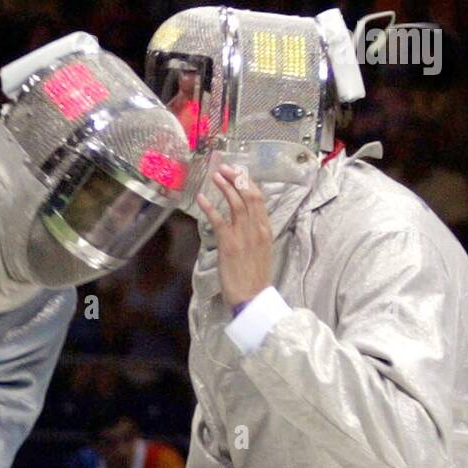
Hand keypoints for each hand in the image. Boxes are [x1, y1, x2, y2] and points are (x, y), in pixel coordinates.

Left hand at [196, 165, 273, 310]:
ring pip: (236, 203)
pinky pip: (218, 220)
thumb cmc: (255, 279)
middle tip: (225, 168)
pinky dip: (209, 207)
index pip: (259, 200)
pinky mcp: (229, 244)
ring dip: (225, 187)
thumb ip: (255, 235)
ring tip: (215, 176)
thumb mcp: (261, 252)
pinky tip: (201, 198)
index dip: (248, 183)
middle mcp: (257, 229)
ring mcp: (243, 236)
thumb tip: (246, 222)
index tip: (239, 173)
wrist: (252, 299)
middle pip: (249, 195)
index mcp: (266, 231)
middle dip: (237, 178)